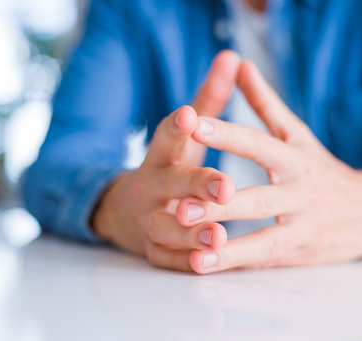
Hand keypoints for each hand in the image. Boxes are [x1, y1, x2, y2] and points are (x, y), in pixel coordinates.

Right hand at [91, 51, 239, 270]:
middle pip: (169, 184)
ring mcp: (149, 220)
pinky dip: (185, 262)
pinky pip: (167, 259)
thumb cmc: (171, 168)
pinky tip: (206, 264)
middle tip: (225, 187)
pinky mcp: (153, 250)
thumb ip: (209, 100)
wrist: (129, 212)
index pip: (166, 138)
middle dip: (195, 185)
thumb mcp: (186, 137)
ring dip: (189, 232)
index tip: (190, 115)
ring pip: (164, 227)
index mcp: (161, 155)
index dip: (176, 127)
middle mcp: (151, 187)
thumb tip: (232, 56)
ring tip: (217, 235)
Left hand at [183, 61, 361, 272]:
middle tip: (181, 206)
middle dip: (221, 204)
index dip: (227, 135)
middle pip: (259, 198)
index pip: (259, 144)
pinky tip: (208, 267)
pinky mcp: (302, 253)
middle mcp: (302, 193)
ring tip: (193, 252)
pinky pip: (268, 260)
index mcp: (296, 159)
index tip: (193, 125)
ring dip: (229, 247)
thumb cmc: (323, 170)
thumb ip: (266, 103)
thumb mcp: (298, 135)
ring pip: (265, 238)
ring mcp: (304, 226)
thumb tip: (240, 65)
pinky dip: (239, 265)